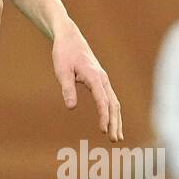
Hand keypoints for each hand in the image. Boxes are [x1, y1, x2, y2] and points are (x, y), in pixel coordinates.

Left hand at [52, 24, 121, 141]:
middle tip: (114, 140)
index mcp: (94, 77)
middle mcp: (103, 79)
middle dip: (115, 123)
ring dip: (116, 120)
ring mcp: (103, 80)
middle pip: (113, 104)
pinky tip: (112, 122)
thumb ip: (67, 89)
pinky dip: (113, 112)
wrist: (70, 38)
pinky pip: (110, 98)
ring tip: (117, 137)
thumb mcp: (62, 71)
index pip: (102, 100)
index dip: (104, 116)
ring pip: (114, 102)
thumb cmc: (64, 54)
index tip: (103, 131)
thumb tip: (71, 107)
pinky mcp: (101, 81)